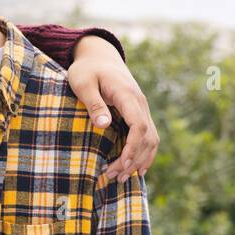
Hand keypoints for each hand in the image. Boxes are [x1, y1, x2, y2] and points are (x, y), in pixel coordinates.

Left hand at [67, 35, 159, 180]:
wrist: (99, 56)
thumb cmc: (87, 70)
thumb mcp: (83, 83)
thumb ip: (93, 103)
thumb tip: (104, 126)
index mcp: (127, 95)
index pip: (139, 125)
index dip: (133, 147)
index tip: (122, 164)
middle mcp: (140, 102)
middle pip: (147, 136)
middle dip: (133, 159)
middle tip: (114, 177)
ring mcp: (142, 108)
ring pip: (151, 138)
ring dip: (139, 159)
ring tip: (122, 178)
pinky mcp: (138, 112)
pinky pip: (148, 135)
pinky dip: (144, 153)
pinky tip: (136, 169)